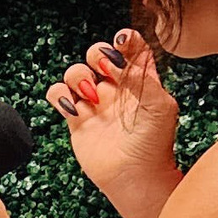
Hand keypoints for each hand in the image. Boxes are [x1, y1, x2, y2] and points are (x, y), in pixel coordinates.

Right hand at [46, 27, 181, 217]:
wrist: (135, 177)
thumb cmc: (154, 143)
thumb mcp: (159, 103)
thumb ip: (140, 75)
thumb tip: (118, 55)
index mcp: (141, 81)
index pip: (131, 48)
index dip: (124, 39)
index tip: (121, 41)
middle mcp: (116, 89)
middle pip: (97, 54)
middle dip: (96, 53)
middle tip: (106, 69)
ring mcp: (95, 104)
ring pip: (75, 72)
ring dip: (78, 77)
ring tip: (91, 96)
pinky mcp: (76, 119)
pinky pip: (58, 95)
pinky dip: (59, 95)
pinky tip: (72, 107)